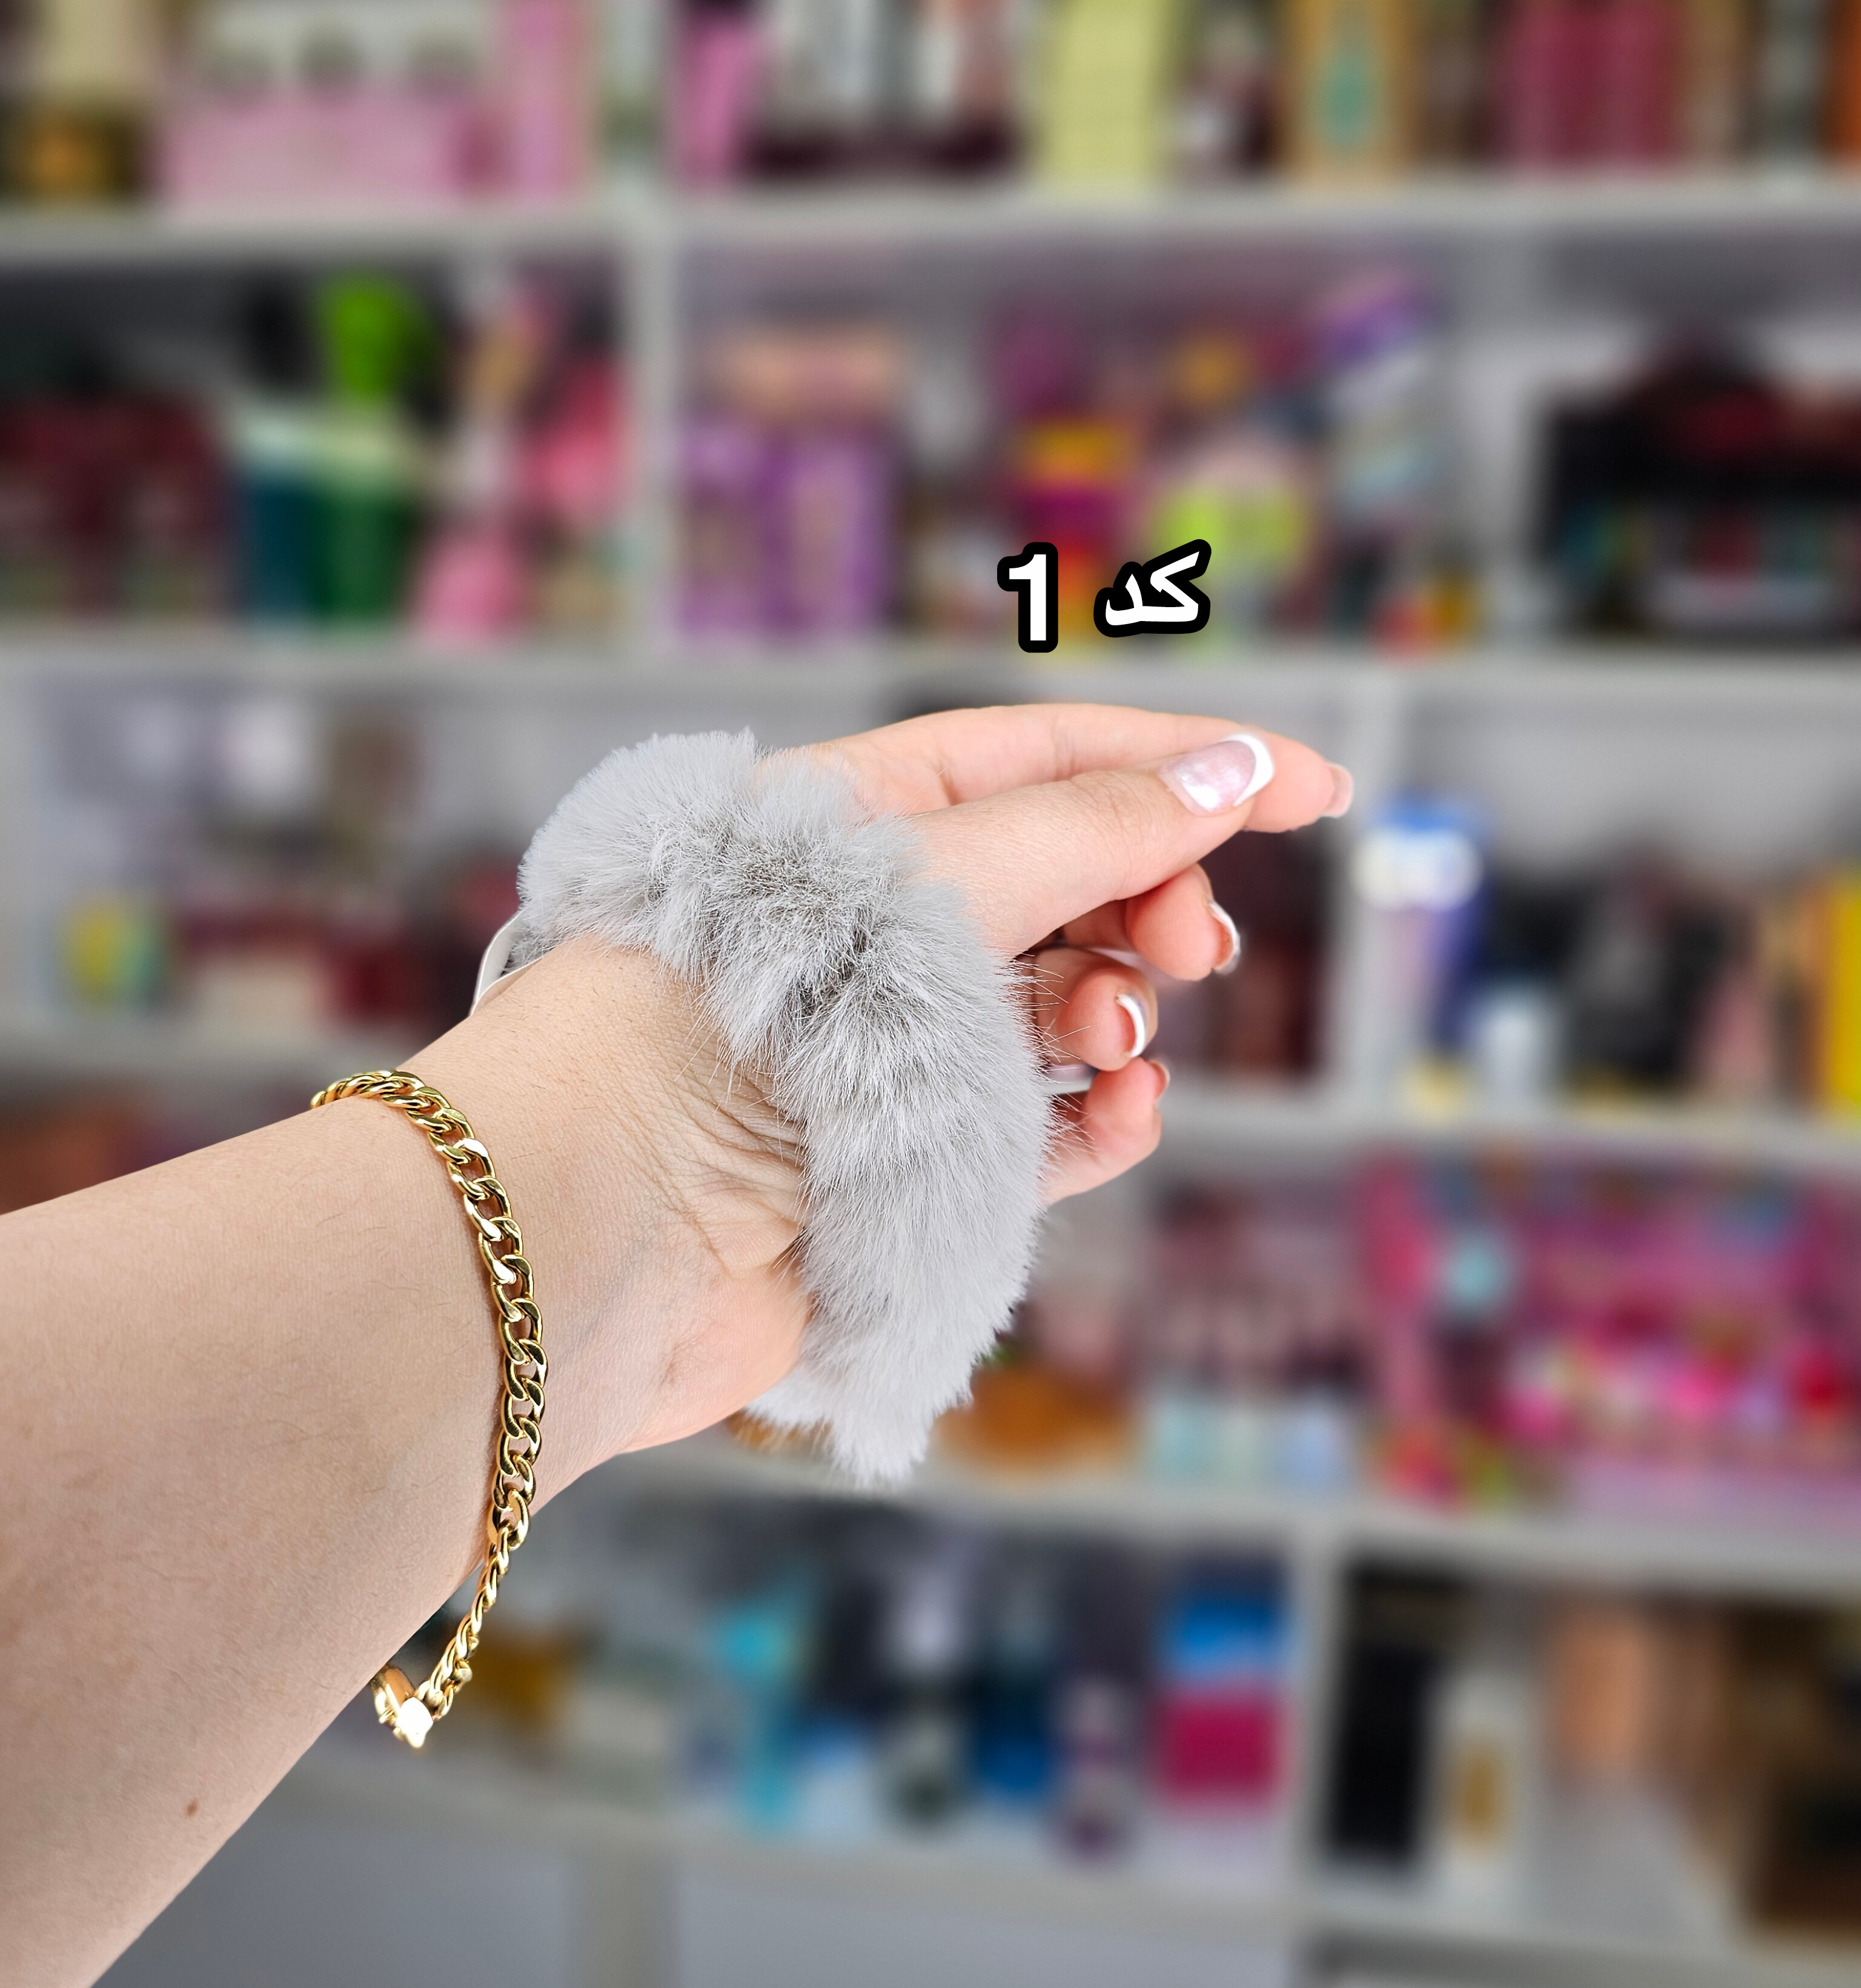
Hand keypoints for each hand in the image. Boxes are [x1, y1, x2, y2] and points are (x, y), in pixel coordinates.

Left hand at [417, 706, 1350, 1490]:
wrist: (597, 1225)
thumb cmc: (732, 1018)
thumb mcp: (932, 887)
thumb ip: (1091, 832)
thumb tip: (1231, 771)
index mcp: (857, 821)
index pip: (1052, 762)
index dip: (1190, 766)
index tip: (1322, 786)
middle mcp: (875, 930)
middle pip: (1072, 884)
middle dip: (1153, 902)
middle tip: (1190, 949)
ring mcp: (892, 1054)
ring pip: (1064, 1011)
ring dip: (1118, 1014)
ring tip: (1111, 1045)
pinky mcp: (906, 1173)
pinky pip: (1043, 1131)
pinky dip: (1099, 1122)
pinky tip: (1121, 1119)